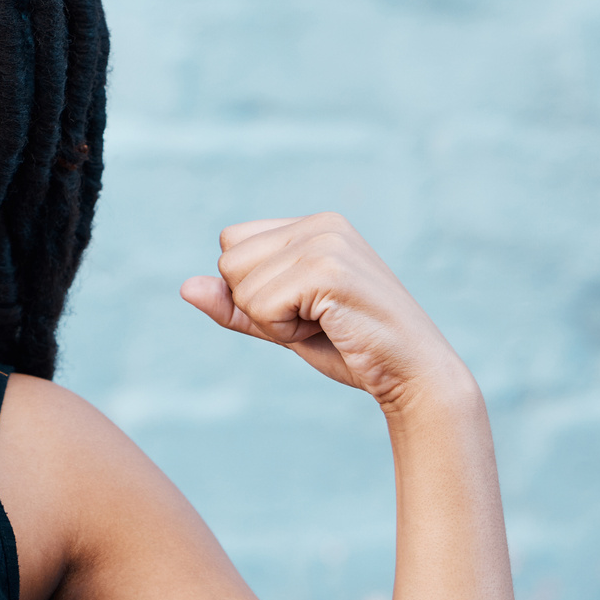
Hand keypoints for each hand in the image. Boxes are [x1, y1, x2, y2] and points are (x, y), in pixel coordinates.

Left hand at [180, 213, 472, 415]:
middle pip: (228, 262)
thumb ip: (235, 305)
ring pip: (239, 286)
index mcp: (314, 225)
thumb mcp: (281, 324)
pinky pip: (260, 306)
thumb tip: (186, 287)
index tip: (303, 307)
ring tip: (325, 324)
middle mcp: (320, 224)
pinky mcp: (328, 271)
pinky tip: (329, 328)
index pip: (231, 243)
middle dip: (258, 305)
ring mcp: (326, 243)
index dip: (252, 288)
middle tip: (315, 320)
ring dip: (273, 321)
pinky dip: (283, 330)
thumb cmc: (350, 349)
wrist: (413, 375)